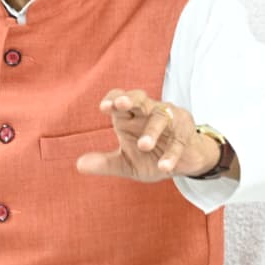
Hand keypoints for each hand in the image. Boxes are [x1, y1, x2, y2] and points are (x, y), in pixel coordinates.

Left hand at [75, 89, 220, 181]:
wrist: (183, 164)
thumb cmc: (151, 157)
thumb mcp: (126, 163)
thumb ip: (105, 163)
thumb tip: (79, 165)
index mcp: (131, 116)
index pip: (120, 98)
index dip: (112, 99)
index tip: (104, 108)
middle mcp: (149, 112)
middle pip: (140, 98)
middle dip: (131, 99)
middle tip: (121, 104)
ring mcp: (170, 120)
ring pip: (160, 118)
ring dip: (152, 130)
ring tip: (143, 145)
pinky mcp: (186, 133)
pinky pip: (178, 142)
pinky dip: (171, 154)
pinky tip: (164, 166)